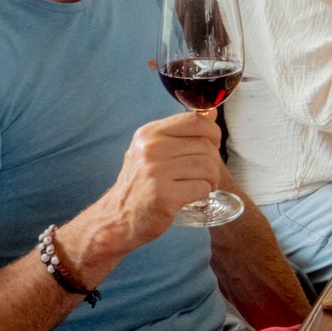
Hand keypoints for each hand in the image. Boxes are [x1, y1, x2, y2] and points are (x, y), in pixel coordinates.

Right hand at [92, 110, 226, 254]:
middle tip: (205, 173)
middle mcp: (151, 149)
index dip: (212, 132)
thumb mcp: (154, 150)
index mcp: (149, 133)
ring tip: (201, 185)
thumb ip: (180, 132)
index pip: (195, 121)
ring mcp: (156, 172)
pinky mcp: (163, 195)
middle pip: (205, 146)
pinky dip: (205, 192)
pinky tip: (193, 196)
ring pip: (207, 167)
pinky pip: (202, 187)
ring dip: (212, 179)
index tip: (212, 144)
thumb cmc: (140, 183)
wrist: (118, 217)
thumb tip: (210, 113)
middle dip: (213, 161)